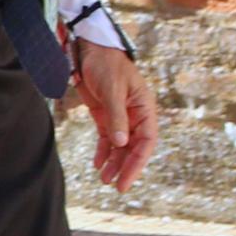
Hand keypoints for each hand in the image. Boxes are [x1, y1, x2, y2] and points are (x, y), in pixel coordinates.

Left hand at [74, 40, 157, 192]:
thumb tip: (122, 143)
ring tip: (104, 179)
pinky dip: (103, 152)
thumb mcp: (112, 90)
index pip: (146, 141)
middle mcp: (135, 115)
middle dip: (126, 167)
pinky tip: (98, 164)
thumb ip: (117, 116)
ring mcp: (120, 116)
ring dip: (113, 163)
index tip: (127, 179)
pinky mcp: (104, 115)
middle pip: (134, 147)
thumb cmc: (106, 64)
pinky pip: (107, 138)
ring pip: (120, 146)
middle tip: (117, 186)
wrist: (89, 49)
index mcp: (144, 108)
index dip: (138, 162)